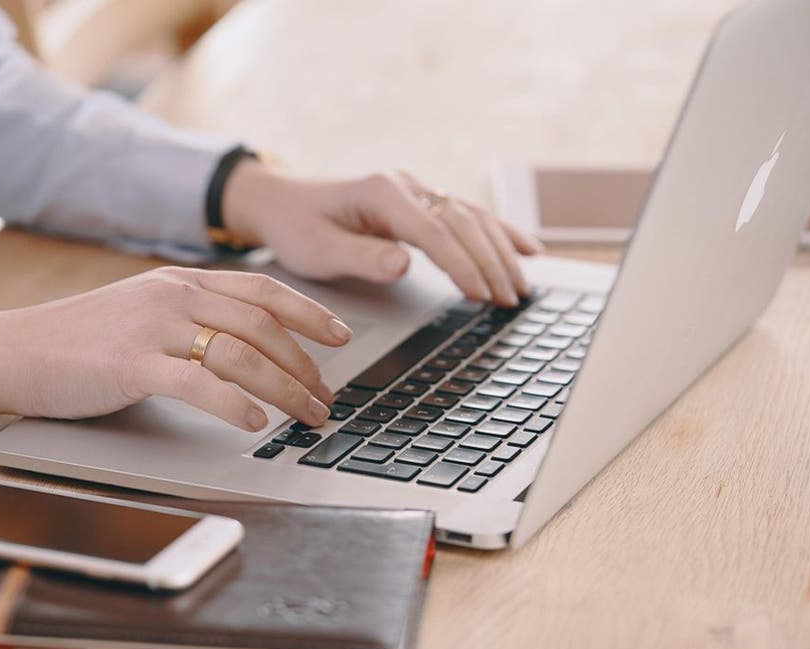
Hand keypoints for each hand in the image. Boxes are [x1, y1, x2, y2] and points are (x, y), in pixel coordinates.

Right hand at [0, 267, 351, 429]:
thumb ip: (189, 317)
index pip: (262, 290)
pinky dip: (235, 403)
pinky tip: (256, 421)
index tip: (341, 336)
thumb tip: (244, 345)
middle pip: (262, 325)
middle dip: (306, 364)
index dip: (309, 312)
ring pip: (241, 354)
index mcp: (180, 281)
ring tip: (307, 415)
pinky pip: (199, 383)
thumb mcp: (141, 311)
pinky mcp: (132, 365)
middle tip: (328, 396)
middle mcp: (173, 295)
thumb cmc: (77, 340)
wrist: (12, 349)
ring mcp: (153, 328)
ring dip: (285, 389)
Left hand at [222, 162, 543, 305]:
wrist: (281, 201)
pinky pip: (469, 216)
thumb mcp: (318, 251)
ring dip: (501, 252)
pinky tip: (528, 250)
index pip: (434, 232)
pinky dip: (500, 233)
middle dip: (490, 262)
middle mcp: (405, 186)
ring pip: (472, 217)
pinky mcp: (421, 202)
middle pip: (463, 223)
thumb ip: (361, 257)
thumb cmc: (297, 227)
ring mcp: (416, 191)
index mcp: (381, 193)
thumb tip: (403, 263)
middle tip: (509, 300)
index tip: (481, 294)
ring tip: (521, 288)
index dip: (461, 264)